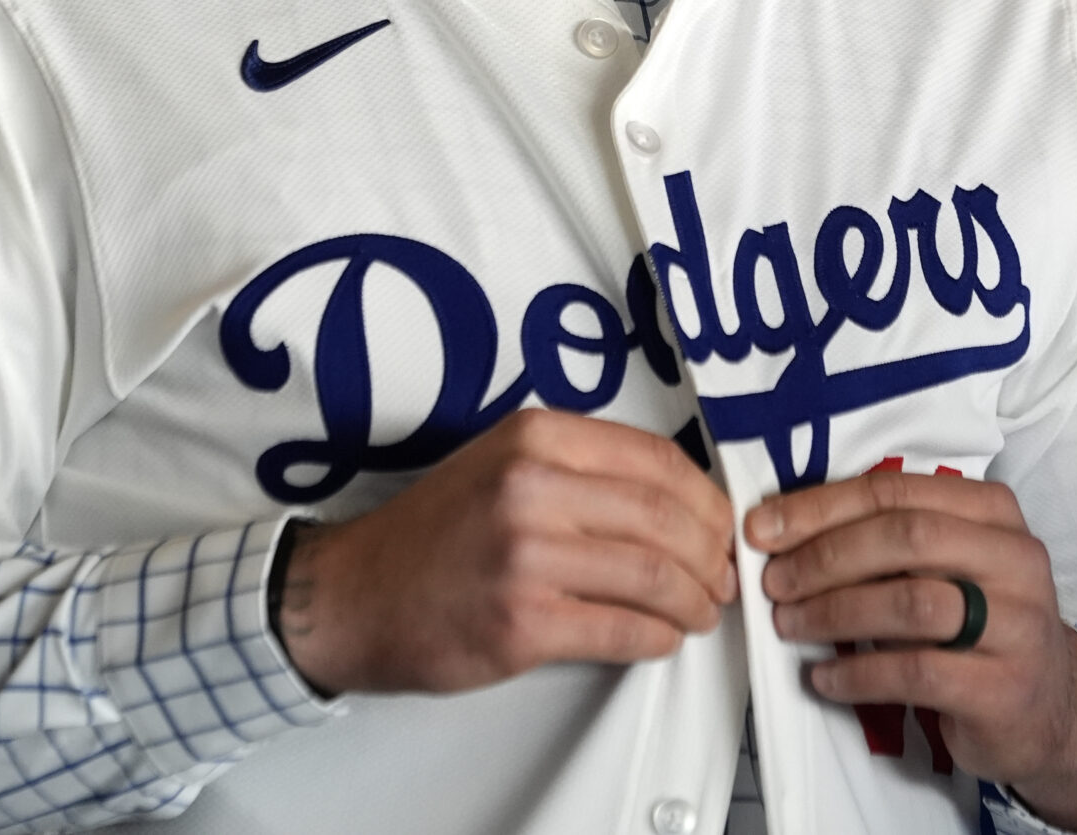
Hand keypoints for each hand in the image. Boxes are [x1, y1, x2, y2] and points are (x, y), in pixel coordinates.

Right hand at [274, 408, 736, 694]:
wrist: (354, 594)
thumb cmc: (433, 534)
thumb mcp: (501, 464)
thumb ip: (579, 468)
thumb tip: (676, 500)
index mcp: (535, 438)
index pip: (658, 459)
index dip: (707, 498)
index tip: (722, 524)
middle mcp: (533, 487)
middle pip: (668, 518)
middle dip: (713, 555)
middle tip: (721, 577)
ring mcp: (527, 556)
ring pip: (657, 576)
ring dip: (695, 602)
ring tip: (699, 611)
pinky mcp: (523, 622)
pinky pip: (624, 629)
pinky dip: (658, 638)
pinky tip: (660, 637)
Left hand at [746, 470, 1076, 834]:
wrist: (1050, 711)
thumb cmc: (978, 625)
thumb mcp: (949, 565)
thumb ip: (889, 539)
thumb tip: (784, 530)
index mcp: (993, 513)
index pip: (895, 492)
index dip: (821, 507)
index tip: (763, 529)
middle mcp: (1016, 559)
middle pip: (905, 538)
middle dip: (824, 557)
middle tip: (773, 582)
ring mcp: (1017, 625)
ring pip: (911, 602)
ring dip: (834, 612)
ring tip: (789, 625)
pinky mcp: (1005, 689)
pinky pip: (917, 672)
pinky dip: (858, 674)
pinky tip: (823, 678)